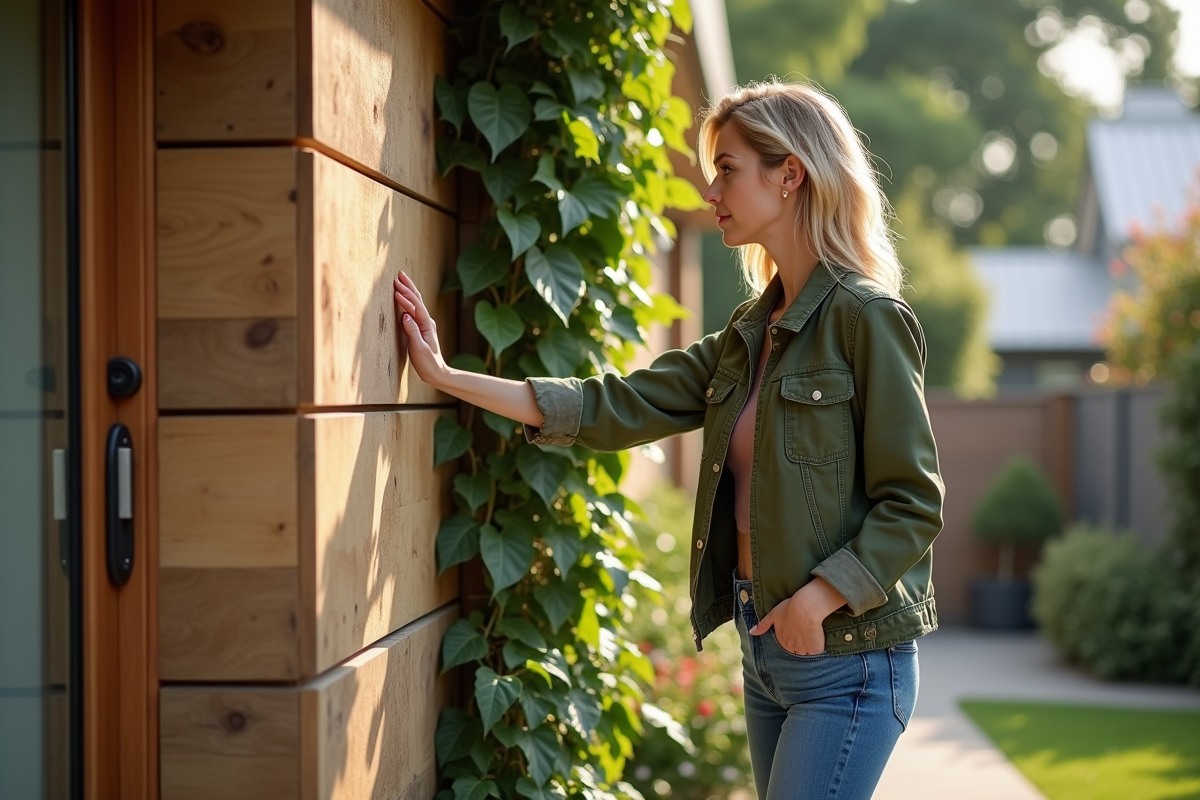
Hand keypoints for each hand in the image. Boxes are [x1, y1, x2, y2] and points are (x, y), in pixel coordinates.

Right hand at [393, 271, 446, 385]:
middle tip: (398, 275)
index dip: (406, 297)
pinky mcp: (421, 328)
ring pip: (416, 303)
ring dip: (408, 291)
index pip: (416, 307)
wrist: (437, 372)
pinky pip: (414, 310)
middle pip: (417, 300)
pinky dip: (408, 301)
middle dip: (408, 287)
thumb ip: (412, 331)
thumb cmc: (428, 363)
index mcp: (426, 325)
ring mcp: (424, 324)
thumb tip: (404, 315)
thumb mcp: (418, 348)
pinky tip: (403, 298)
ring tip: (400, 281)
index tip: (396, 288)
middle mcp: (427, 322)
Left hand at [748, 577, 845, 655]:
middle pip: (797, 650)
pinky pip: (817, 650)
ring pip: (807, 651)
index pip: (788, 645)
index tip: (797, 629)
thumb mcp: (773, 615)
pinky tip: (818, 635)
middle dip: (800, 643)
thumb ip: (762, 625)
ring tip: (811, 633)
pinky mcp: (815, 649)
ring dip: (809, 645)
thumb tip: (751, 632)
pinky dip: (818, 645)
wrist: (805, 607)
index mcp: (782, 641)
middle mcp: (792, 648)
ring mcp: (804, 649)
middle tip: (805, 631)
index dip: (793, 637)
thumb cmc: (789, 608)